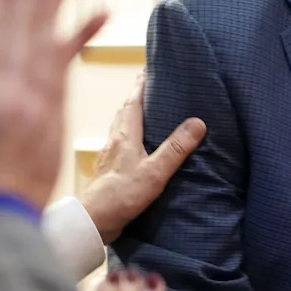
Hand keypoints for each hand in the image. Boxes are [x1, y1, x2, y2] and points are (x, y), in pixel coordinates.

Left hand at [79, 73, 205, 243]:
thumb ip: (176, 148)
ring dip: (130, 116)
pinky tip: (135, 146)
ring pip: (120, 128)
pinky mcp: (107, 171)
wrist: (92, 220)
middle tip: (149, 88)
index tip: (148, 70)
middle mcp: (114, 141)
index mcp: (124, 136)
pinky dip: (128, 137)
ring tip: (144, 113)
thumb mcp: (155, 171)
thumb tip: (198, 122)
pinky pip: (119, 144)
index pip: (133, 102)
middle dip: (136, 98)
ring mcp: (108, 156)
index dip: (141, 85)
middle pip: (124, 112)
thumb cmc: (122, 195)